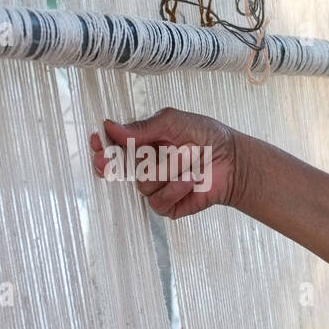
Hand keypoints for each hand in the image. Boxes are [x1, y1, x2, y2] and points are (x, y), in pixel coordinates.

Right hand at [89, 107, 245, 219]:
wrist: (232, 161)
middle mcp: (145, 166)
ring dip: (168, 170)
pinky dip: (177, 188)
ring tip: (189, 158)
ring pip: (143, 185)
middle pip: (116, 170)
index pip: (114, 147)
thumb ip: (143, 127)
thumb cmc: (207, 137)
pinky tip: (191, 179)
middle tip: (107, 161)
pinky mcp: (167, 206)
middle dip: (112, 164)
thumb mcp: (174, 122)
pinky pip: (158, 201)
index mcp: (143, 144)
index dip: (102, 146)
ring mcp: (155, 187)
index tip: (96, 142)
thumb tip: (111, 126)